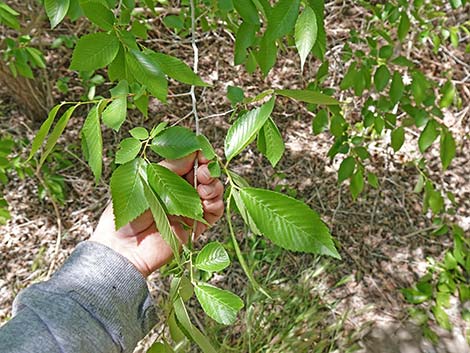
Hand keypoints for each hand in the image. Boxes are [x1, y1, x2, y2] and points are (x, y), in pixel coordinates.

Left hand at [90, 152, 224, 276]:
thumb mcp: (146, 181)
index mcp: (166, 178)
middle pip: (203, 175)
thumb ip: (170, 167)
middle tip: (203, 170)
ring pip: (212, 191)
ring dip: (213, 185)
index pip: (188, 162)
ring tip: (204, 185)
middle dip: (207, 169)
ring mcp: (189, 209)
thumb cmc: (126, 213)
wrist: (123, 249)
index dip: (198, 155)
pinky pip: (214, 212)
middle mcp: (179, 192)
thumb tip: (191, 150)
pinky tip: (207, 200)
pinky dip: (216, 203)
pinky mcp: (196, 227)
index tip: (202, 152)